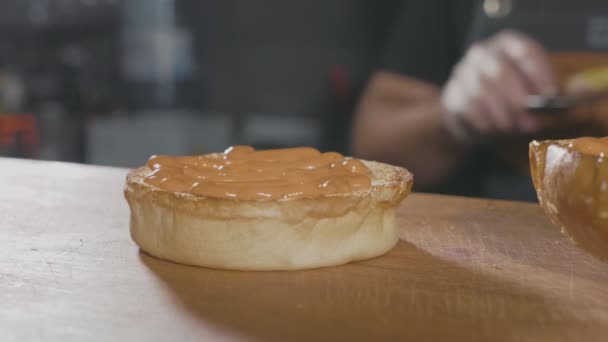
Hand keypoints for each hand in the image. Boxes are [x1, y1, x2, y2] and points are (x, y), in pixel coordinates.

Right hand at [441, 30, 557, 142]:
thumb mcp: (529, 90)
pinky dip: (483, 121)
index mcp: (506, 44)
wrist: (469, 113)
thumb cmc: (506, 99)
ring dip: (501, 114)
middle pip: (500, 71)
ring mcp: (463, 73)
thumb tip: (557, 98)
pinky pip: (467, 108)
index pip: (524, 51)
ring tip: (513, 128)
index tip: (551, 95)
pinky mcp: (452, 94)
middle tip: (531, 121)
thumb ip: (544, 91)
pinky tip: (494, 130)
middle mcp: (482, 53)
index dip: (540, 73)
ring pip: (481, 91)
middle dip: (518, 99)